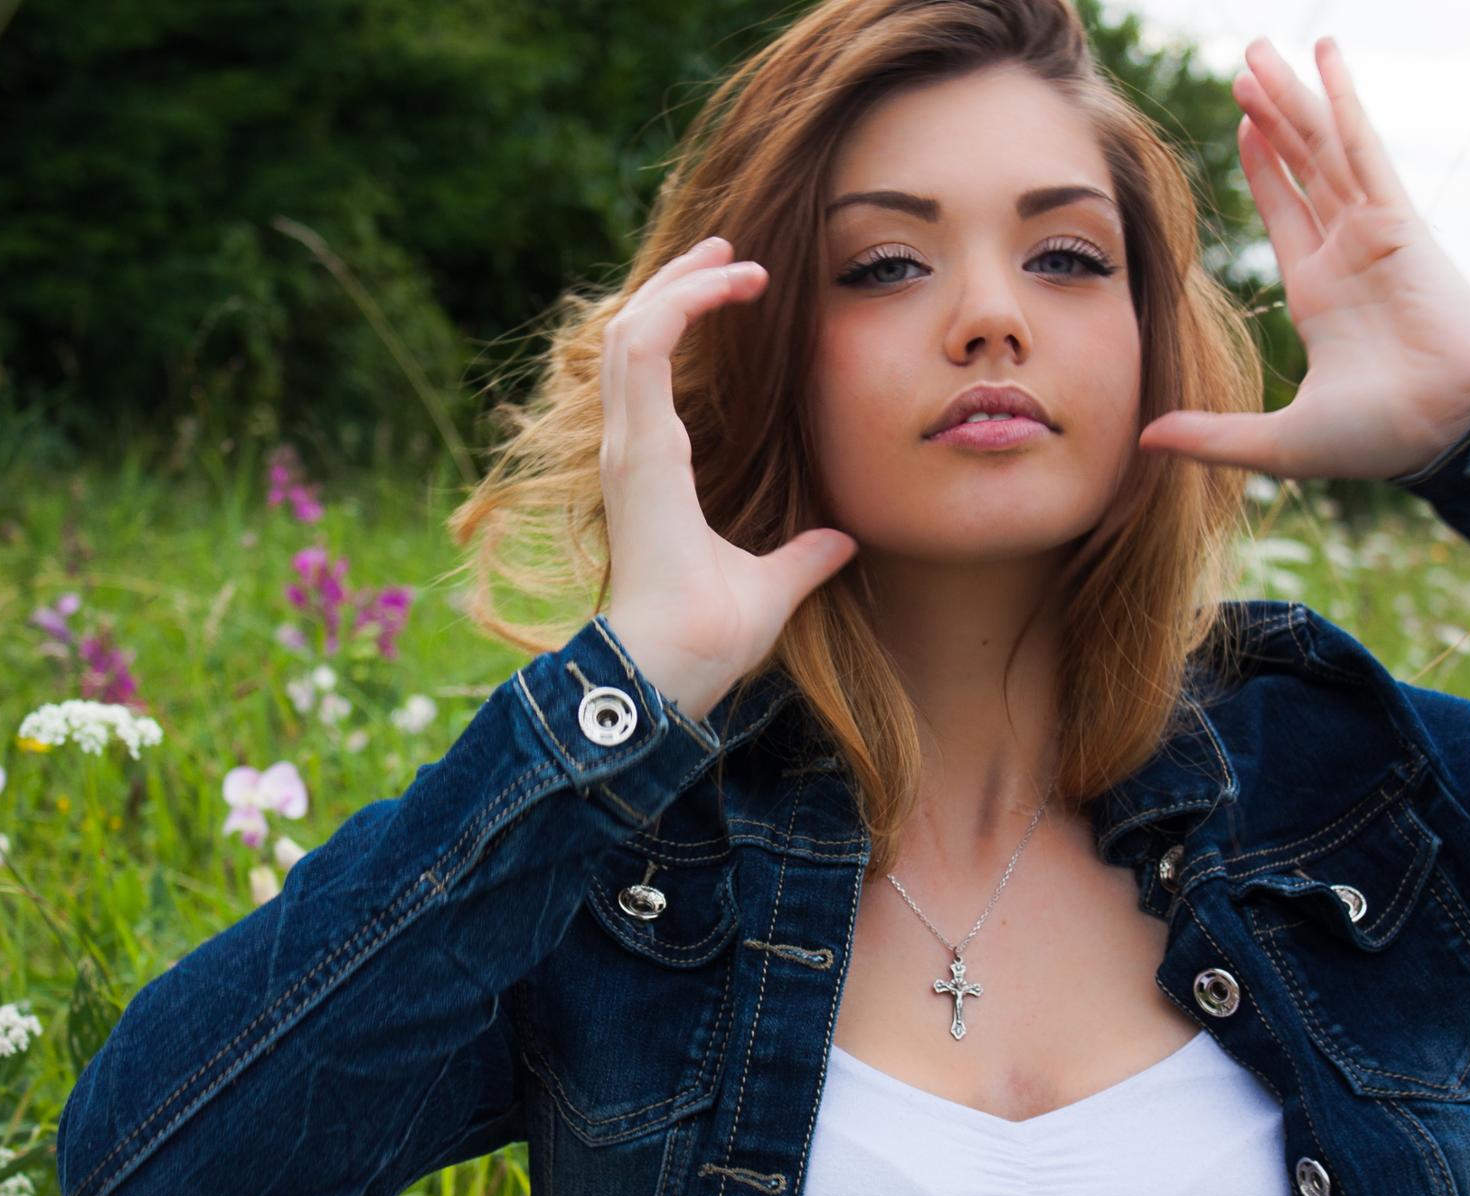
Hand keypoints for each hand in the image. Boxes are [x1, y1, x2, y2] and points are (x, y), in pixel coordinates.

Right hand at [599, 236, 858, 719]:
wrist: (673, 672)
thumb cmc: (707, 640)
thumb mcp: (772, 585)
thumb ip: (802, 558)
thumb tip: (841, 542)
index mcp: (653, 470)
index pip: (652, 368)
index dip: (685, 318)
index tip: (736, 289)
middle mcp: (630, 449)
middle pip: (635, 334)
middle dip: (679, 283)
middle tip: (729, 249)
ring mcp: (628, 447)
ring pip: (632, 330)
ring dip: (680, 284)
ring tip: (731, 255)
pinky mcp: (638, 452)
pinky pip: (642, 350)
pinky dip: (677, 306)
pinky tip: (722, 284)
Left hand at [1137, 36, 1469, 481]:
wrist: (1447, 430)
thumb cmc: (1380, 438)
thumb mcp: (1277, 441)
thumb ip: (1211, 435)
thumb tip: (1143, 439)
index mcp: (1321, 292)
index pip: (1286, 211)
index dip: (1265, 165)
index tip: (1244, 124)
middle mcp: (1345, 251)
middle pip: (1301, 164)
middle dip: (1274, 113)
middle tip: (1246, 63)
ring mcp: (1371, 230)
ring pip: (1322, 147)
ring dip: (1293, 97)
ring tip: (1262, 51)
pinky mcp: (1396, 219)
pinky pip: (1361, 148)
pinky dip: (1343, 101)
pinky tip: (1325, 57)